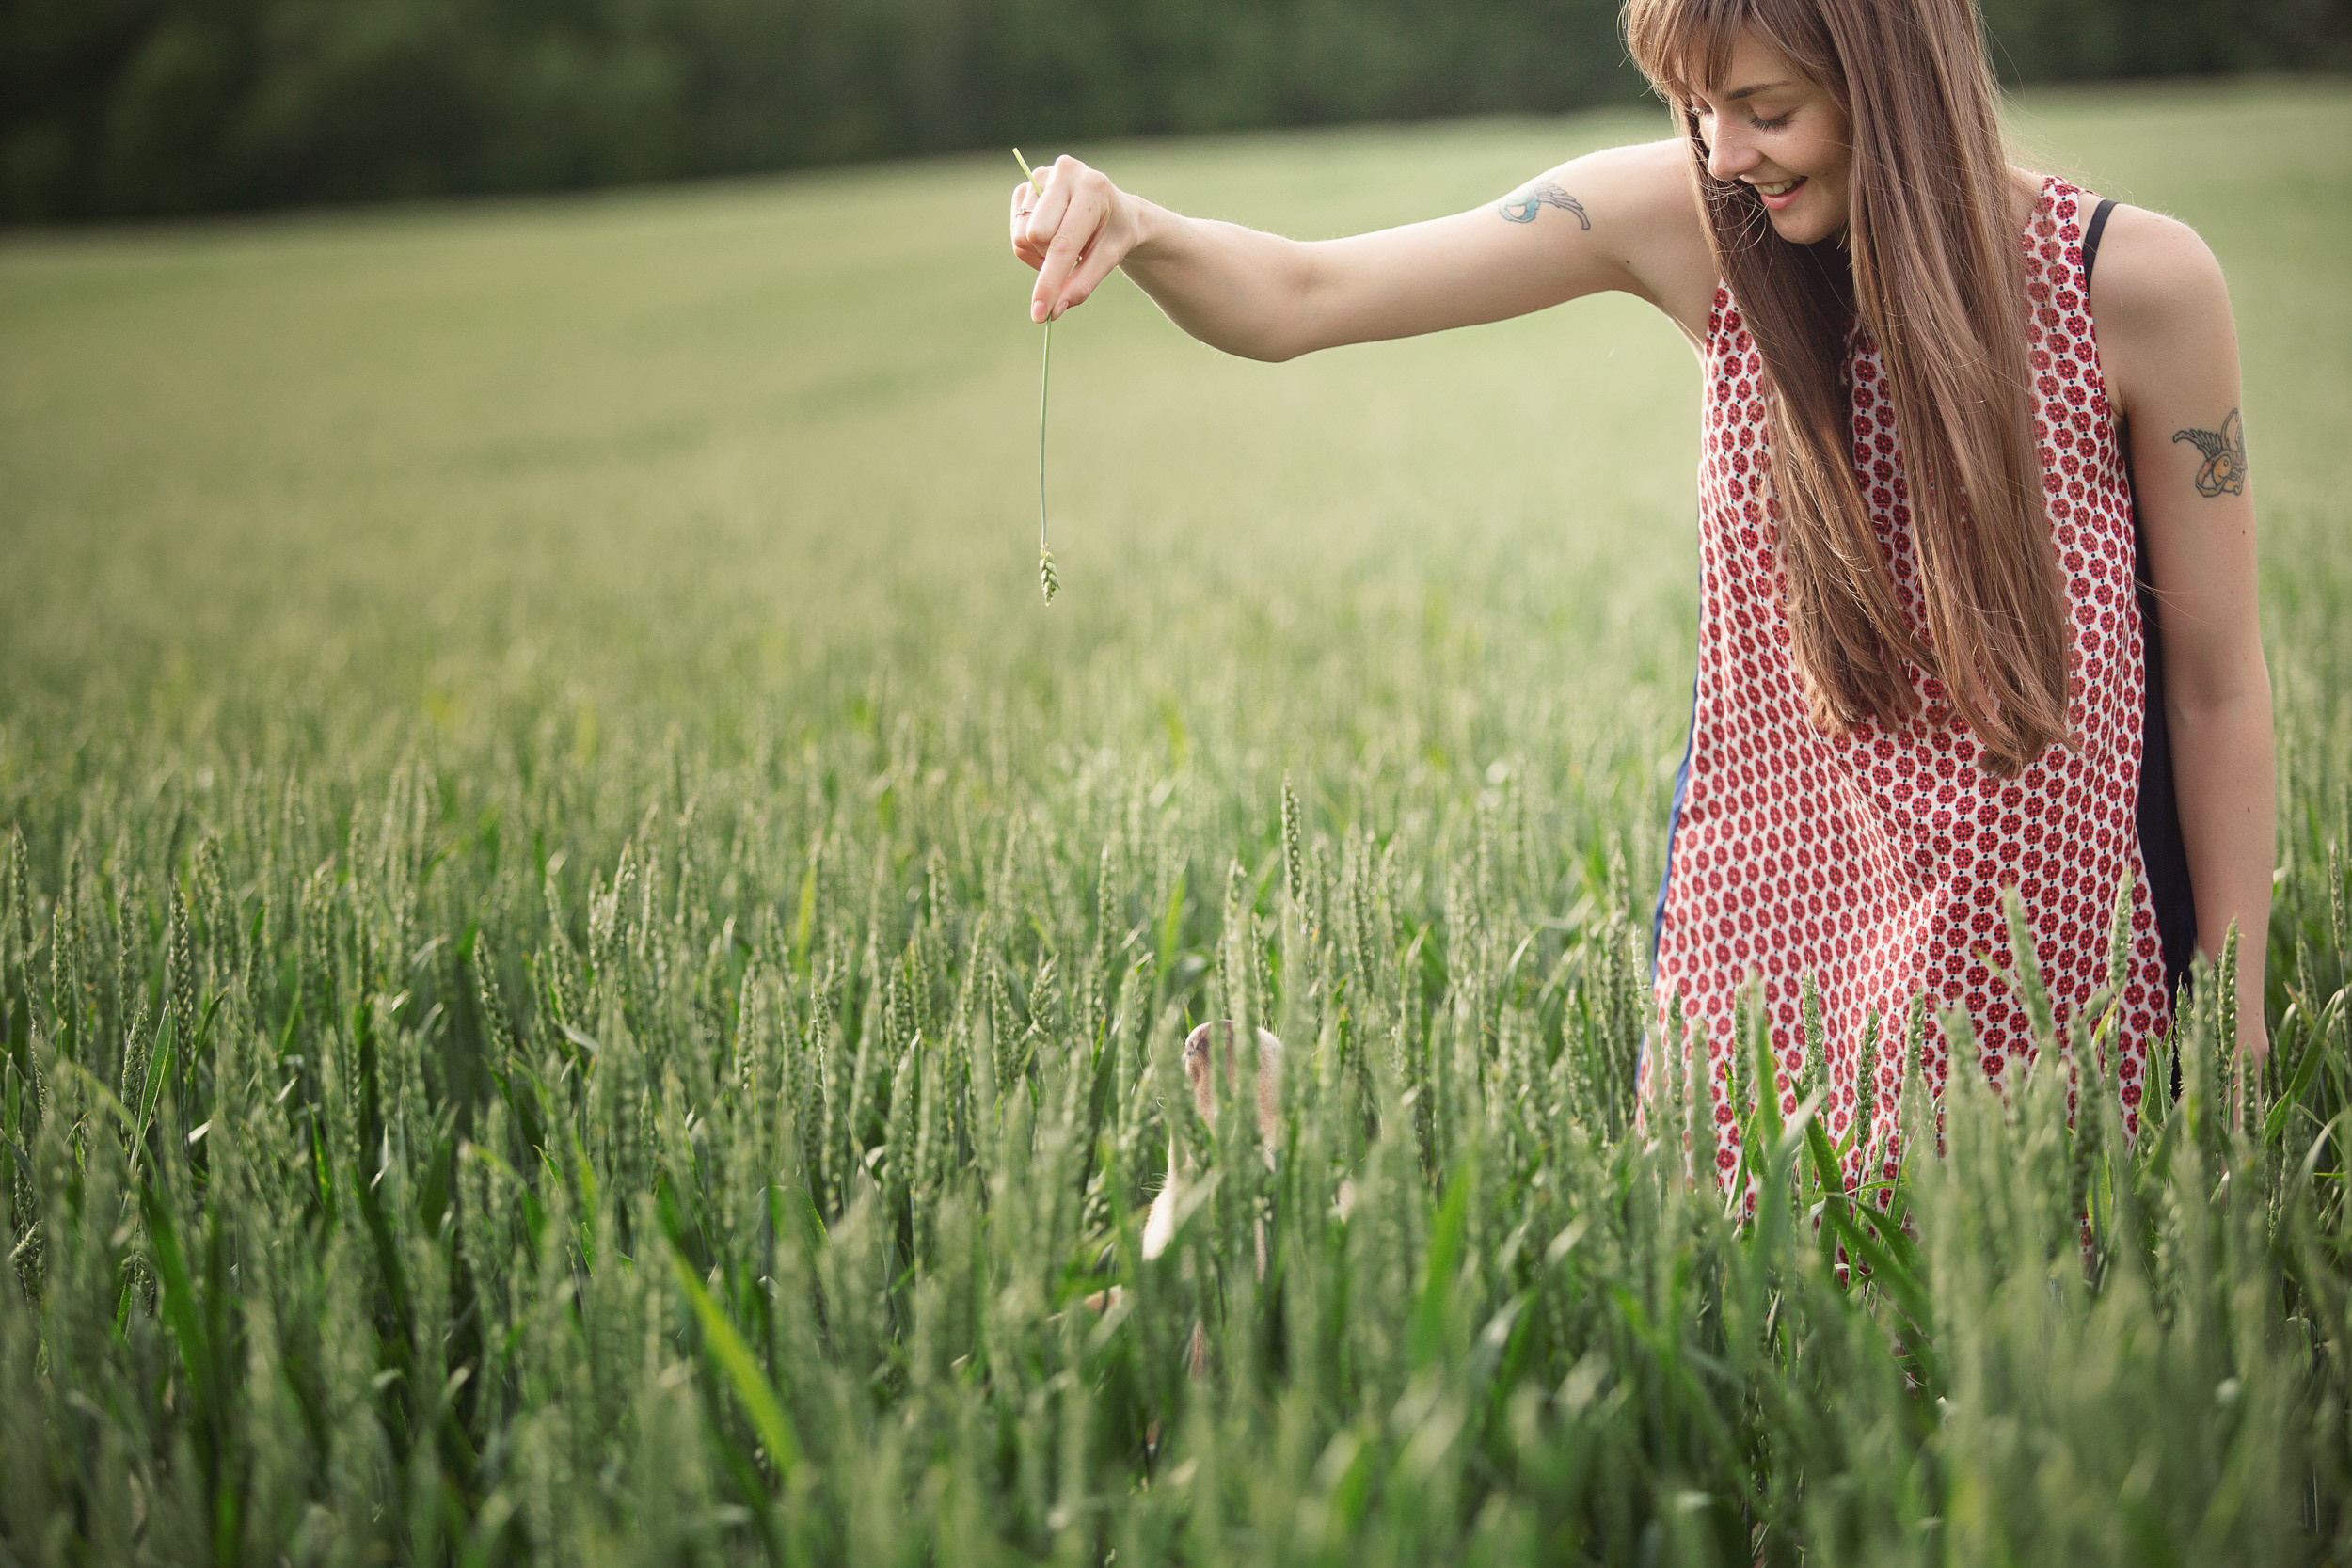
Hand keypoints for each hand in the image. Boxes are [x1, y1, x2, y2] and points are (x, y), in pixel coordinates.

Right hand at [1009, 156, 1143, 323]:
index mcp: (1093, 188)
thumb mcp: (1108, 260)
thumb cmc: (1114, 234)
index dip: (1050, 281)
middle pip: (1036, 235)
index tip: (1039, 313)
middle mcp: (1065, 172)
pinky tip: (1051, 238)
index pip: (1063, 243)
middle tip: (1074, 258)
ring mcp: (1041, 175)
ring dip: (1040, 254)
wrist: (1115, 210)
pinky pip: (1015, 230)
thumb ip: (1082, 285)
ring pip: (1021, 235)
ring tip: (1065, 247)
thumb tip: (1052, 311)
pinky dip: (1031, 246)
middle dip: (1050, 260)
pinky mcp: (1025, 187)